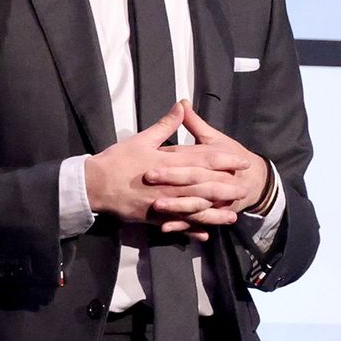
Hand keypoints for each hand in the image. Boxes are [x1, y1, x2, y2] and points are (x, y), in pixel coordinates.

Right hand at [84, 102, 249, 234]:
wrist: (95, 185)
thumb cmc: (117, 160)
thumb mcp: (141, 138)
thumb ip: (165, 125)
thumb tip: (181, 106)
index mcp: (168, 162)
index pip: (202, 160)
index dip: (224, 160)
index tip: (241, 161)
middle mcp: (169, 184)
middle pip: (203, 187)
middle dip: (225, 188)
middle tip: (245, 190)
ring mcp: (162, 203)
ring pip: (194, 209)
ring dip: (214, 213)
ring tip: (232, 216)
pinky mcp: (153, 217)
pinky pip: (176, 224)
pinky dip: (190, 229)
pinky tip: (205, 234)